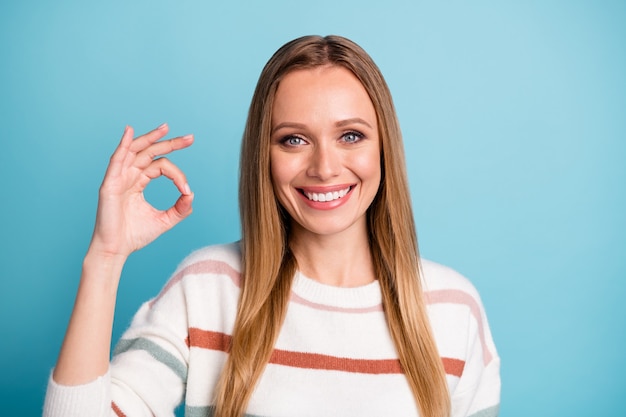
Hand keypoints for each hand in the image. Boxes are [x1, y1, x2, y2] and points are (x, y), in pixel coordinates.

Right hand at [88, 123, 193, 259]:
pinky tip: (130, 132)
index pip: (161, 166)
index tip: (187, 188)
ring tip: (166, 128)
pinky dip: (123, 144)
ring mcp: (118, 178)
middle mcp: (128, 176)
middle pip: (150, 152)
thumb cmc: (134, 236)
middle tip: (190, 138)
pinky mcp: (109, 184)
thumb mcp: (165, 220)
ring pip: (135, 151)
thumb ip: (180, 208)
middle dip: (170, 143)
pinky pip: (116, 160)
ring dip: (150, 138)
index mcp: (139, 182)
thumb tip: (192, 195)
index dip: (177, 175)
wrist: (116, 250)